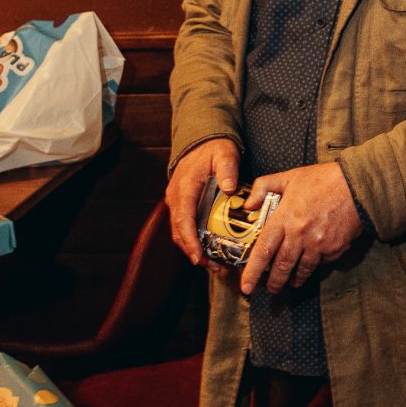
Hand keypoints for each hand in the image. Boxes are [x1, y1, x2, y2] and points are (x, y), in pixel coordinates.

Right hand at [166, 138, 238, 268]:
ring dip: (192, 248)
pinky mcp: (182, 204)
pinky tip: (208, 247)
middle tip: (211, 265)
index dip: (190, 240)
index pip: (183, 219)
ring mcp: (177, 200)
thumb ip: (227, 170)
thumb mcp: (224, 154)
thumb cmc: (213, 149)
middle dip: (193, 251)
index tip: (198, 255)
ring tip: (212, 262)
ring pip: (179, 231)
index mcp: (185, 187)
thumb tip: (229, 187)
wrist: (201, 141)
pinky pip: (184, 225)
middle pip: (179, 231)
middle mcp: (176, 196)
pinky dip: (193, 239)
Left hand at [238, 162, 362, 296]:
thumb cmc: (323, 179)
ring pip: (302, 269)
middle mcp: (299, 235)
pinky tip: (312, 263)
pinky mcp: (334, 249)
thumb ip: (264, 187)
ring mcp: (318, 244)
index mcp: (285, 218)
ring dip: (294, 279)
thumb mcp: (289, 177)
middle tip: (270, 289)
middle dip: (274, 282)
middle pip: (282, 266)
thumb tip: (248, 205)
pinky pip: (321, 262)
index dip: (253, 271)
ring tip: (290, 283)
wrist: (357, 186)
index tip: (246, 286)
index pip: (263, 250)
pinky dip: (315, 265)